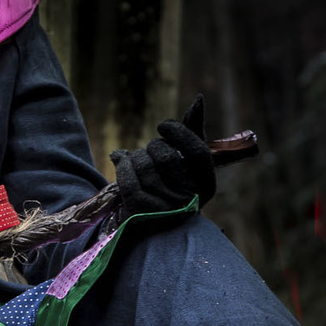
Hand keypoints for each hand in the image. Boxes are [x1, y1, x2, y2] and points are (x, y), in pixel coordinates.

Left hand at [109, 95, 216, 214]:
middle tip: (149, 151)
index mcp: (205, 185)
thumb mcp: (187, 162)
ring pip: (144, 166)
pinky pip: (128, 181)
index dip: (179, 133)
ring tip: (134, 159)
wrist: (152, 226)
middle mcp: (188, 200)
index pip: (197, 152)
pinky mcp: (140, 215)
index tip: (163, 126)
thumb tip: (199, 99)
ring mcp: (164, 210)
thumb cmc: (173, 185)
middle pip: (166, 157)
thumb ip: (192, 132)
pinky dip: (122, 166)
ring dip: (134, 156)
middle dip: (152, 147)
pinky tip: (121, 163)